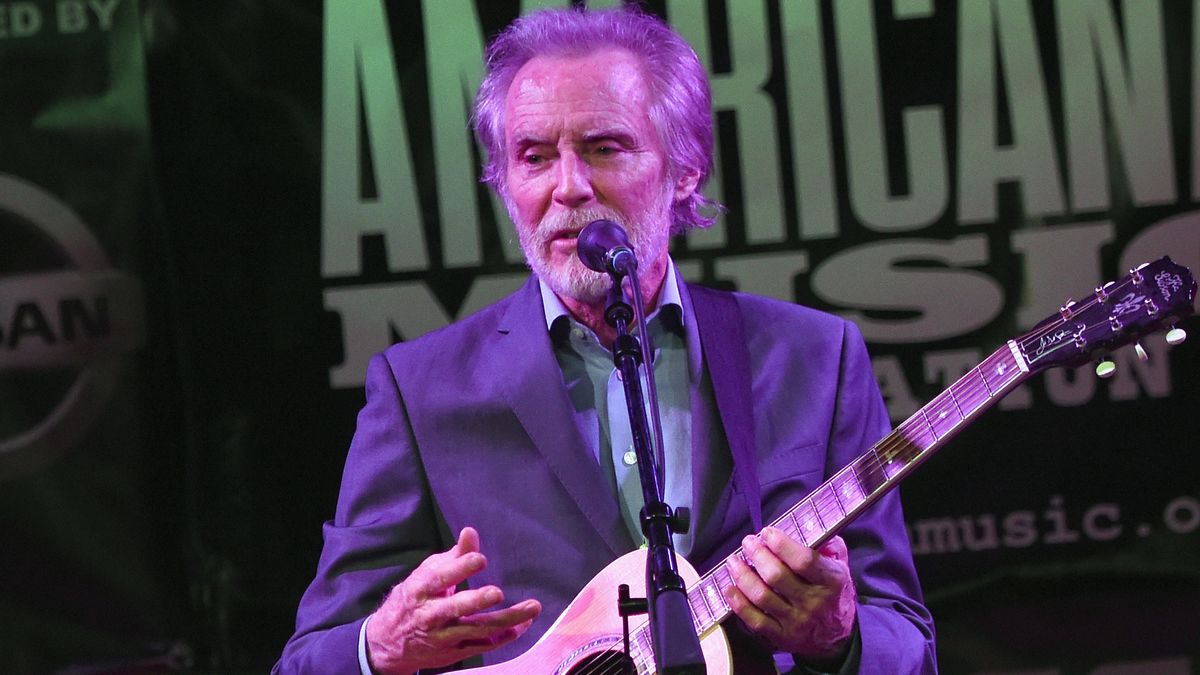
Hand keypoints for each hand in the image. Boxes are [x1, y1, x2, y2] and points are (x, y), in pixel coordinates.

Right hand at [365, 527, 541, 673]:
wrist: (388, 641)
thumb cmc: (415, 599)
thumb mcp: (426, 574)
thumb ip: (454, 556)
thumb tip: (470, 532)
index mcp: (421, 589)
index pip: (440, 578)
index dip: (460, 568)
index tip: (480, 559)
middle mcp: (431, 615)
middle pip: (456, 608)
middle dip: (476, 600)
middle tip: (497, 592)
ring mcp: (443, 637)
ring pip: (477, 630)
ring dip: (506, 620)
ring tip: (531, 609)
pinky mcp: (454, 652)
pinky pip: (483, 646)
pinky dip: (505, 636)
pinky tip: (522, 625)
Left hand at [723, 527, 856, 663]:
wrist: (838, 637)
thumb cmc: (835, 593)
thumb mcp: (841, 565)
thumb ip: (828, 543)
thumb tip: (805, 524)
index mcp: (830, 581)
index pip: (803, 560)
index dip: (781, 544)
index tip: (767, 533)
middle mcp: (813, 602)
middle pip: (776, 576)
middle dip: (757, 555)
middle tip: (747, 543)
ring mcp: (797, 621)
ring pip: (762, 596)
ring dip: (742, 576)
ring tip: (733, 561)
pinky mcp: (782, 637)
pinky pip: (755, 620)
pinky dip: (739, 603)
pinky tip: (730, 588)